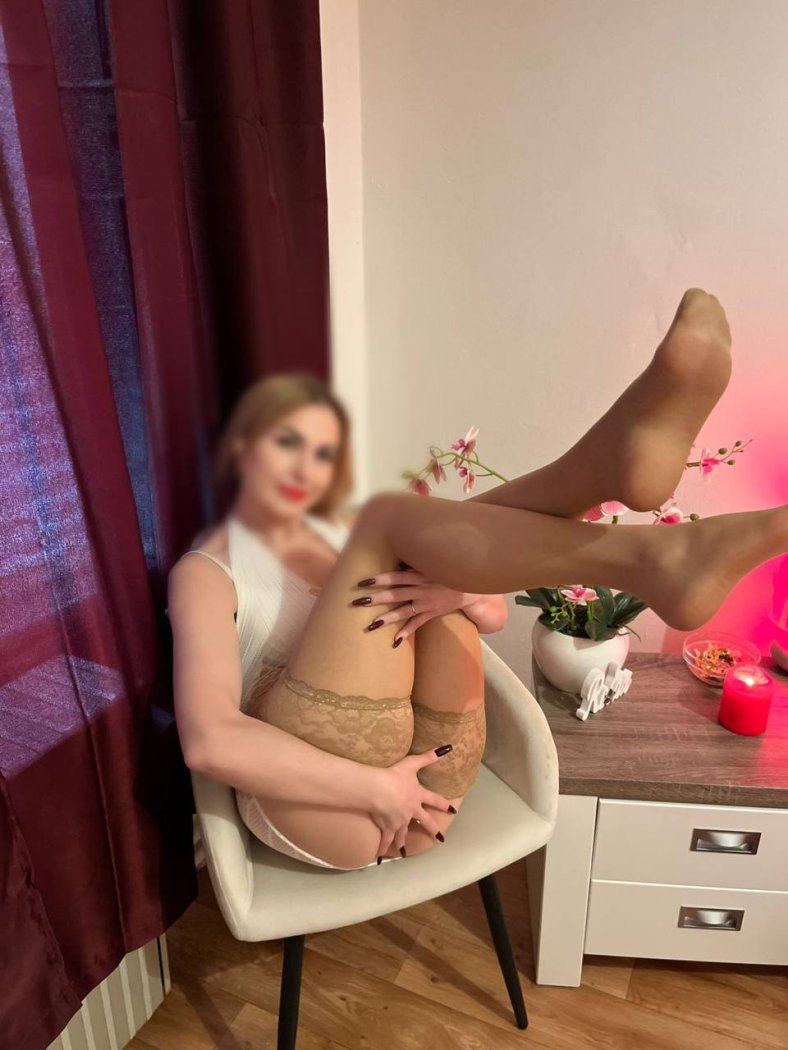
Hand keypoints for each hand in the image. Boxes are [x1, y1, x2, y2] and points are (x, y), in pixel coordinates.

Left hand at [349, 570, 469, 641]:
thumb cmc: (444, 573)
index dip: (380, 579)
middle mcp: (422, 589)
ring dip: (388, 618)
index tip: (363, 582)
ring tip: (372, 624)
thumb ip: (413, 564)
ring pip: (404, 611)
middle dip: (376, 598)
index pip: (397, 576)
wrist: (468, 588)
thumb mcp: (430, 565)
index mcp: (421, 575)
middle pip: (396, 594)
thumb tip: (393, 559)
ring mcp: (427, 604)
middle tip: (358, 602)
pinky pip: (417, 624)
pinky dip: (407, 632)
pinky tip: (395, 641)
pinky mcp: (431, 614)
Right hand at [366, 747, 455, 856]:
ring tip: (404, 853)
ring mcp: (400, 821)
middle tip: (440, 839)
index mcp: (418, 796)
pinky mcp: (387, 827)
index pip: (435, 800)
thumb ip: (429, 756)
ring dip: (403, 842)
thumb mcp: (412, 763)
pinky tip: (381, 858)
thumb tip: (448, 748)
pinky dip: (383, 849)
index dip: (444, 805)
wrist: (378, 790)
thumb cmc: (394, 775)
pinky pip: (386, 840)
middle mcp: (411, 811)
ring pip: (403, 833)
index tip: (453, 811)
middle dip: (432, 830)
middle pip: (424, 822)